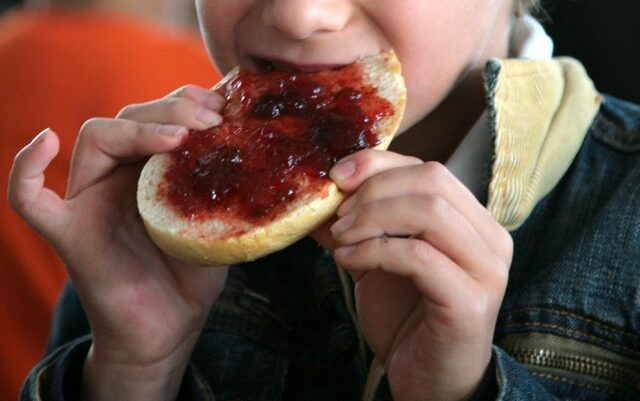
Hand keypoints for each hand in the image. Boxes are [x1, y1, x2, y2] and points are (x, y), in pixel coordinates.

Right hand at [7, 85, 227, 400]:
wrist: (170, 329)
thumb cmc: (192, 274)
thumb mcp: (219, 220)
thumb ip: (227, 186)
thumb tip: (251, 141)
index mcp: (150, 171)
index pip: (158, 116)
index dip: (187, 102)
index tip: (224, 108)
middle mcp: (117, 178)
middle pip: (129, 118)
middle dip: (171, 110)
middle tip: (210, 120)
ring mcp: (91, 203)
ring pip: (95, 139)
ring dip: (136, 129)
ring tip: (179, 137)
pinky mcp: (70, 235)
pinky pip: (31, 200)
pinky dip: (26, 170)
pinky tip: (47, 142)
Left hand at [327, 150, 512, 400]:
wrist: (427, 378)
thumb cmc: (405, 316)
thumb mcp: (377, 257)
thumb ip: (360, 222)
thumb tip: (322, 190)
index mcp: (473, 221)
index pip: (428, 169)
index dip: (378, 164)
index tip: (337, 177)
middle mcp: (490, 238)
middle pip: (432, 180)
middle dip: (373, 190)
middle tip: (338, 215)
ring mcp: (486, 269)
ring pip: (429, 211)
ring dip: (372, 219)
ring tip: (342, 238)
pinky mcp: (470, 301)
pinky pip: (418, 256)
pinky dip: (374, 251)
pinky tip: (348, 261)